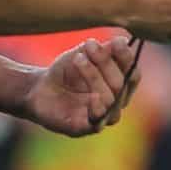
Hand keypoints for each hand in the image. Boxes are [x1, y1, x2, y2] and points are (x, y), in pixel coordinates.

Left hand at [22, 35, 141, 137]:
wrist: (38, 88)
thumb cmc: (66, 71)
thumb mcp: (84, 54)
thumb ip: (104, 50)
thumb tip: (123, 41)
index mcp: (120, 85)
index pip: (133, 74)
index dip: (127, 58)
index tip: (116, 42)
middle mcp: (115, 103)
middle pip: (121, 84)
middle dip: (106, 62)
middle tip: (89, 45)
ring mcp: (101, 117)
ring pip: (110, 100)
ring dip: (95, 76)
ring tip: (78, 59)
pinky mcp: (83, 128)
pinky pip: (98, 121)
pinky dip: (98, 107)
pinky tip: (92, 96)